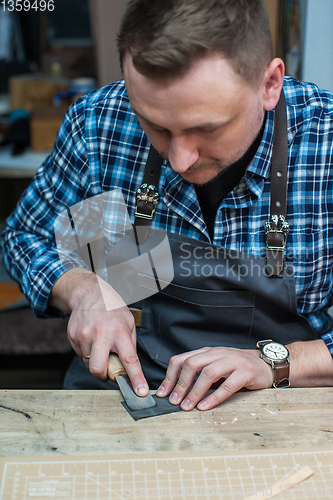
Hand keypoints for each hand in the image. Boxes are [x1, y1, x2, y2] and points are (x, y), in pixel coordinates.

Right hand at [49, 268, 148, 395]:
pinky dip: (87, 351)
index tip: (140, 392)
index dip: (135, 378)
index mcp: (119, 332)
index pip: (129, 360)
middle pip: (97, 369)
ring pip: (88, 363)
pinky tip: (91, 337)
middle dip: (102, 375)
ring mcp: (84, 336)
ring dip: (95, 359)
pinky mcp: (73, 337)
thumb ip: (129, 345)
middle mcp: (101, 335)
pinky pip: (80, 354)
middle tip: (108, 369)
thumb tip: (129, 367)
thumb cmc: (111, 308)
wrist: (88, 293)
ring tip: (99, 342)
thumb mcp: (128, 323)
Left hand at [156, 346, 273, 410]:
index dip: (170, 376)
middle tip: (174, 401)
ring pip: (208, 373)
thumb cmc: (237, 368)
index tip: (163, 393)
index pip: (181, 359)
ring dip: (194, 391)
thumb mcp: (216, 366)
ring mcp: (232, 361)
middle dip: (180, 384)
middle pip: (192, 364)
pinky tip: (205, 406)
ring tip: (187, 406)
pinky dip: (214, 397)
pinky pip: (227, 385)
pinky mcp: (246, 372)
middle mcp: (218, 353)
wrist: (266, 364)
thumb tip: (178, 391)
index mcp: (207, 352)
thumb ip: (200, 374)